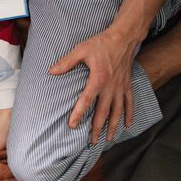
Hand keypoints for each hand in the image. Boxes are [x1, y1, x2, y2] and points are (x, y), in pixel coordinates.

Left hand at [49, 27, 137, 144]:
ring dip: (113, 126)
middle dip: (97, 128)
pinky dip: (129, 115)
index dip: (79, 114)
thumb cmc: (101, 43)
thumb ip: (66, 62)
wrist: (123, 38)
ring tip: (108, 139)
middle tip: (91, 142)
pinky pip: (129, 103)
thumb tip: (51, 71)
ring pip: (117, 111)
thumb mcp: (81, 50)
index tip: (72, 126)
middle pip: (103, 112)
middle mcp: (111, 87)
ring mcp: (121, 87)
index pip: (86, 100)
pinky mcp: (127, 85)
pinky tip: (127, 126)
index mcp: (98, 79)